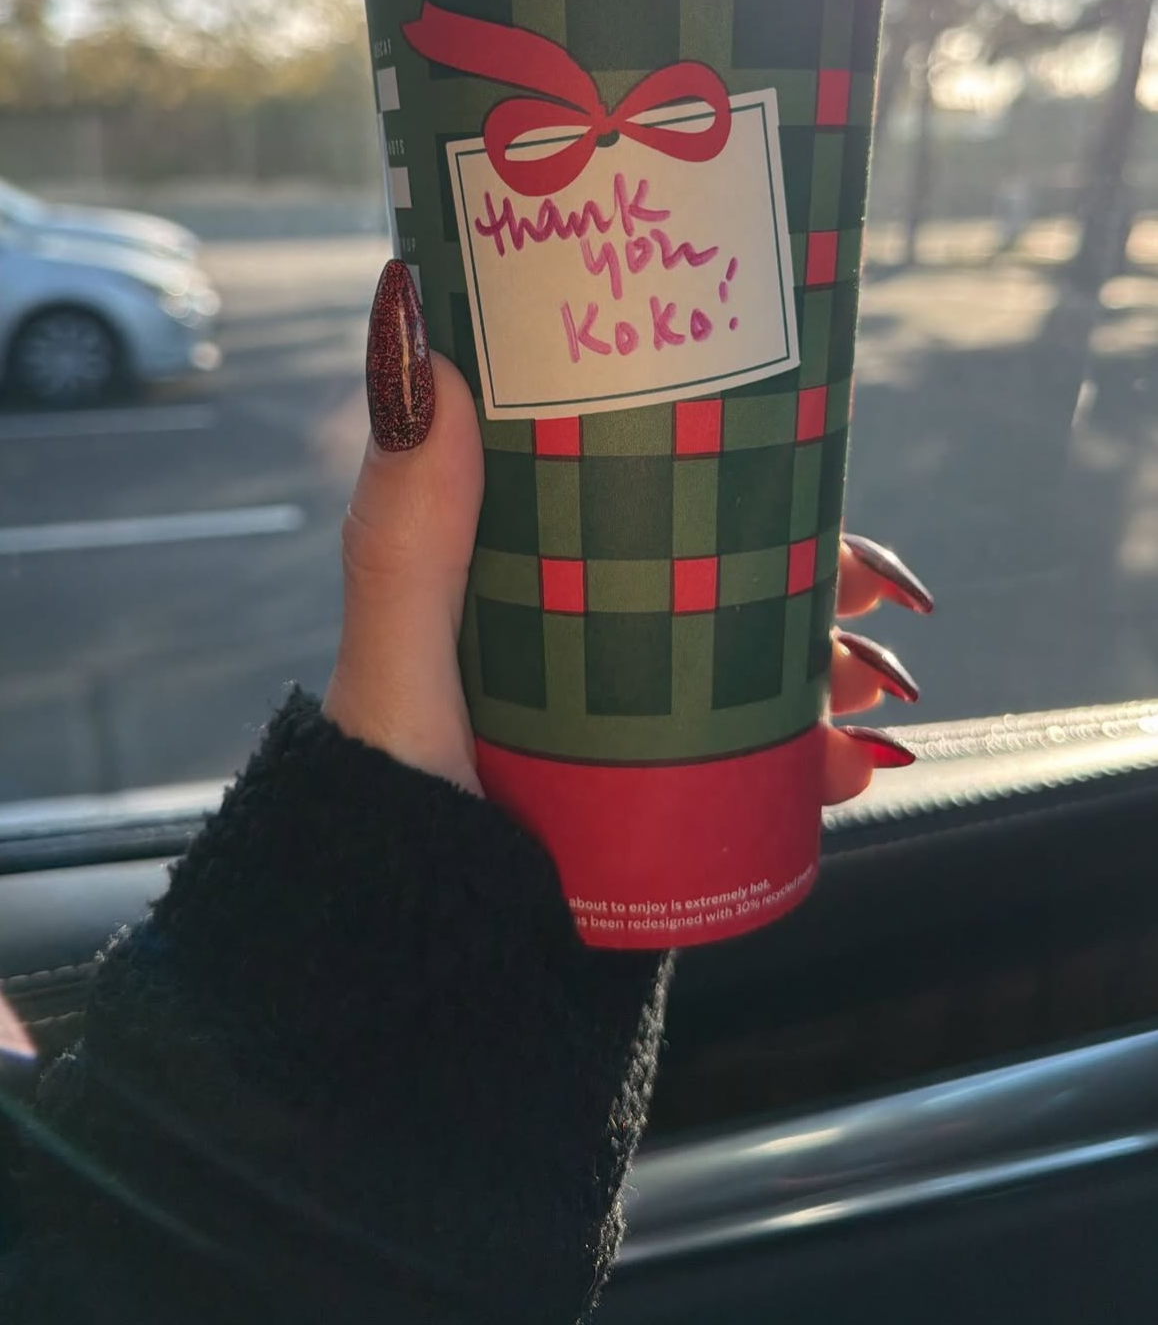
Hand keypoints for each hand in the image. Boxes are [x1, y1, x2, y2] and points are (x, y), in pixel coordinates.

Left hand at [325, 263, 931, 804]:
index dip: (729, 463)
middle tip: (867, 583)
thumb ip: (403, 534)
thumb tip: (418, 348)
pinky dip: (825, 755)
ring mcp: (628, 725)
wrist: (414, 975)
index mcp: (523, 580)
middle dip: (816, 571)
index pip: (637, 488)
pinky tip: (852, 766)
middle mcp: (585, 641)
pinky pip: (764, 762)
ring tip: (873, 685)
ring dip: (838, 660)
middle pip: (724, 576)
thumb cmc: (385, 809)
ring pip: (759, 665)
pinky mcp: (660, 800)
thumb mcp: (398, 664)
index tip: (807, 450)